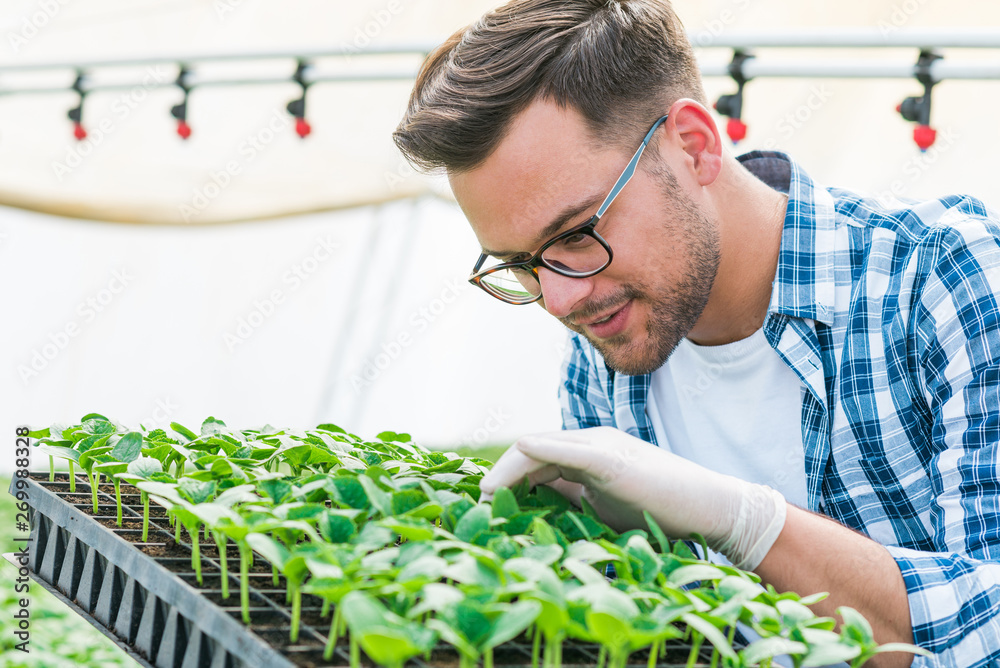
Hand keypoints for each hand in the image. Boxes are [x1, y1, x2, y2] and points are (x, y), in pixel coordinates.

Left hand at [480, 426, 786, 570]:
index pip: (536, 460)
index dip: (508, 478)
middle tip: (479, 500)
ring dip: (510, 470)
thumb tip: (538, 515)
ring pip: (542, 451)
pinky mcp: (613, 460)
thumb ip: (574, 502)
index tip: (486, 502)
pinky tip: (522, 450)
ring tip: (488, 493)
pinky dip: (542, 450)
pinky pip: (570, 452)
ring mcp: (602, 447)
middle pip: (532, 453)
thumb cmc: (659, 511)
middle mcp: (591, 443)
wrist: (708, 507)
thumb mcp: (606, 507)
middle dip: (502, 475)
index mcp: (588, 454)